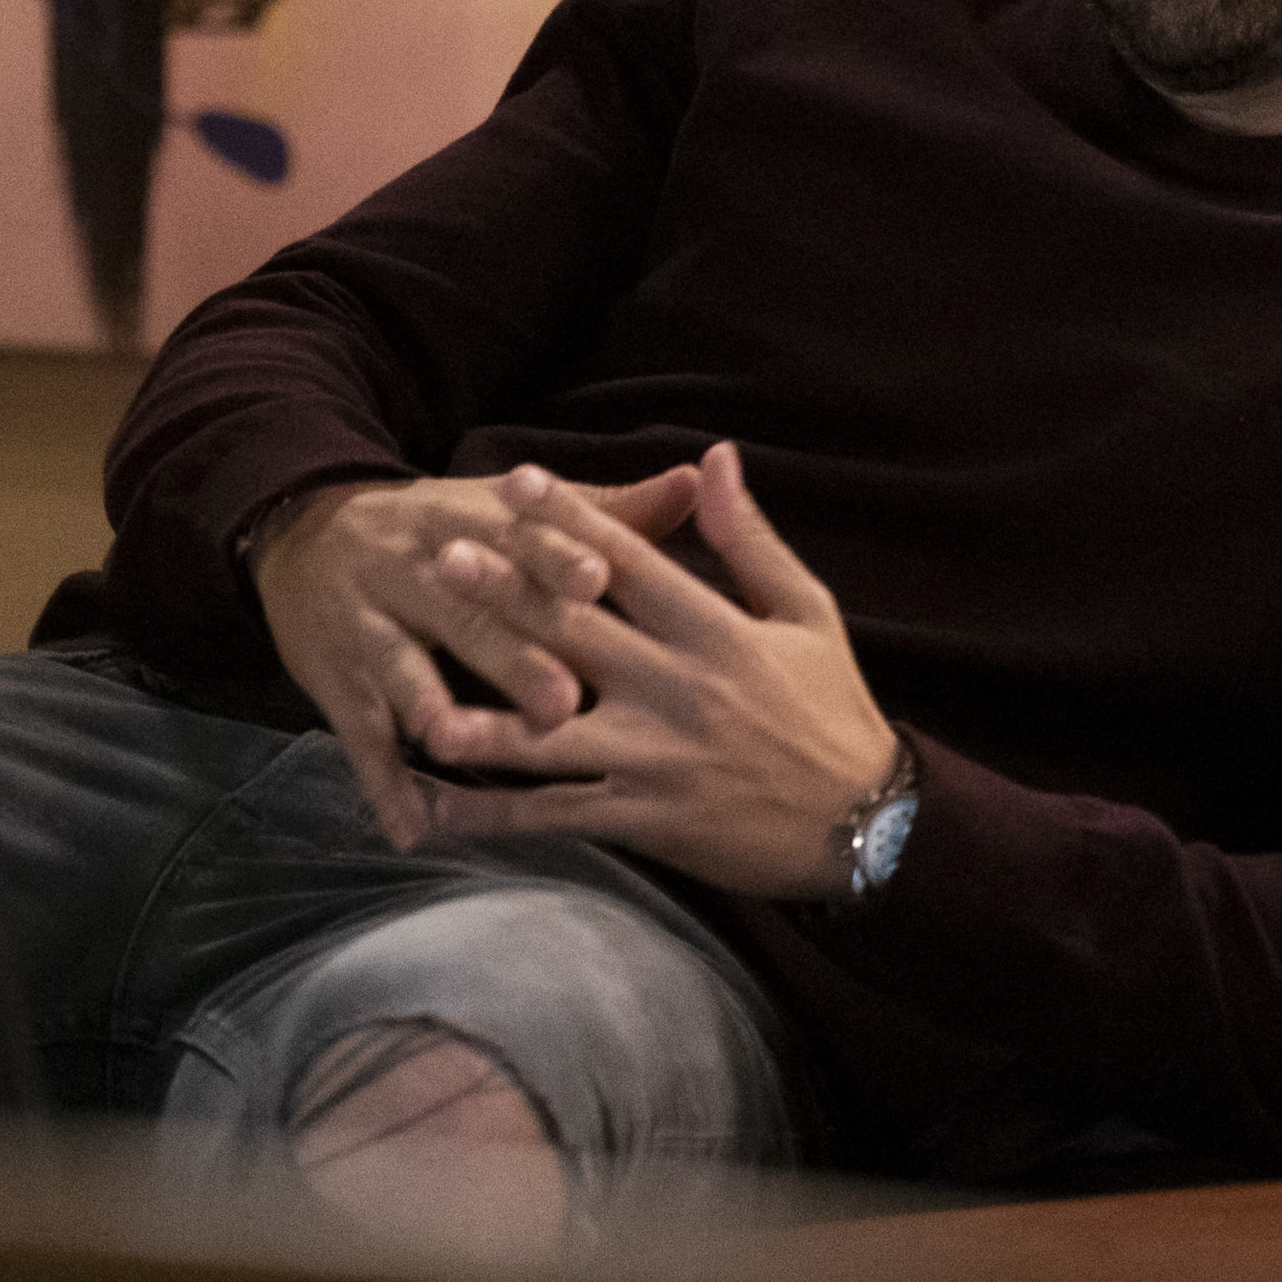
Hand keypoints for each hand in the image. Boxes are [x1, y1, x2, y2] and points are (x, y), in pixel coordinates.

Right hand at [251, 465, 701, 846]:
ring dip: (431, 707)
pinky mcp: (339, 682)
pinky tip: (412, 829)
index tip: (597, 576)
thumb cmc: (449, 530)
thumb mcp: (513, 508)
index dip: (554, 556)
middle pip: (467, 612)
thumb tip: (694, 475)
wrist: (305, 532)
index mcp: (470, 522)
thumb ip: (606, 507)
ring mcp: (372, 627)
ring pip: (406, 670)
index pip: (517, 539)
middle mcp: (416, 570)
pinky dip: (385, 785)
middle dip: (509, 655)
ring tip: (458, 744)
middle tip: (563, 698)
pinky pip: (360, 737)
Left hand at [417, 443, 899, 897]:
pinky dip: (492, 815)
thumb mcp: (807, 612)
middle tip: (439, 559)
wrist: (864, 824)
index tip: (515, 482)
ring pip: (550, 737)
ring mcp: (654, 759)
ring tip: (416, 704)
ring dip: (481, 719)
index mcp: (715, 632)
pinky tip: (434, 807)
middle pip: (575, 634)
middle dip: (504, 595)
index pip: (630, 562)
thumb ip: (749, 538)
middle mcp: (676, 689)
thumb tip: (715, 457)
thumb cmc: (833, 710)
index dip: (569, 519)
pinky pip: (554, 814)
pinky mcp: (642, 817)